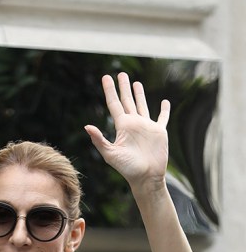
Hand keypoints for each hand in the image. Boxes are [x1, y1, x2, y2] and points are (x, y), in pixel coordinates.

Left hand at [85, 73, 169, 189]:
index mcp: (122, 127)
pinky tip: (164, 102)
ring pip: (142, 105)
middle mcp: (133, 124)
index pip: (114, 104)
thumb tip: (87, 126)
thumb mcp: (111, 154)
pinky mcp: (159, 132)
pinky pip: (162, 118)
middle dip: (124, 87)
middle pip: (127, 101)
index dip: (110, 90)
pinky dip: (164, 110)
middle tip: (121, 73)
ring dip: (139, 94)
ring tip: (136, 82)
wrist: (146, 177)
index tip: (106, 77)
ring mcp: (146, 127)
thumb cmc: (127, 168)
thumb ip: (99, 140)